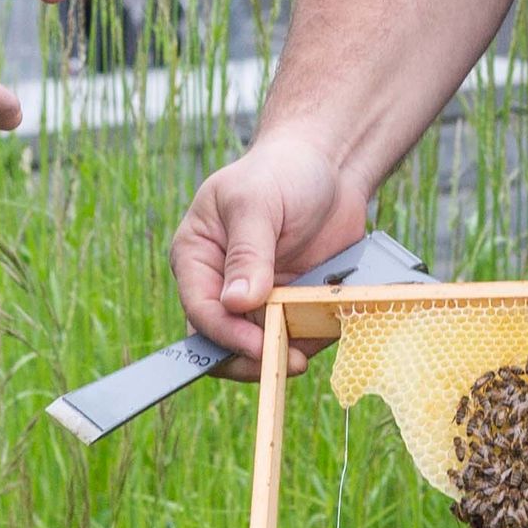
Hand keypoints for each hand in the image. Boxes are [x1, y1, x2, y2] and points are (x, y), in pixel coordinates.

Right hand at [174, 130, 365, 373]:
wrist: (329, 166)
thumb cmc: (281, 171)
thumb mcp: (256, 203)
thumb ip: (247, 252)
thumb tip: (235, 302)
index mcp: (197, 257)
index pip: (200, 309)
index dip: (226, 334)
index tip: (258, 345)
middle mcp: (222, 284)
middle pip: (225, 340)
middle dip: (255, 356)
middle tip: (290, 362)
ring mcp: (258, 298)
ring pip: (262, 345)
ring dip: (288, 349)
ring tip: (316, 341)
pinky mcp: (290, 303)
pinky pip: (297, 335)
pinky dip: (312, 337)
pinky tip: (330, 323)